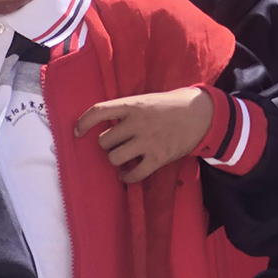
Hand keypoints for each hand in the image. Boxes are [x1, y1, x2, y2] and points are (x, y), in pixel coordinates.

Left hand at [74, 87, 213, 182]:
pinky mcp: (159, 158)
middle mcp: (137, 123)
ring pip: (114, 157)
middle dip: (106, 145)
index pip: (98, 111)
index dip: (83, 122)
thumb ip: (125, 110)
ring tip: (121, 157)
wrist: (200, 114)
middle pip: (104, 140)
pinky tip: (125, 176)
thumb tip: (101, 123)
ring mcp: (148, 141)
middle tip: (115, 144)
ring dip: (115, 159)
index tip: (76, 131)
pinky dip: (127, 177)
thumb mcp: (144, 100)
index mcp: (131, 105)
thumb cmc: (168, 106)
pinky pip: (135, 174)